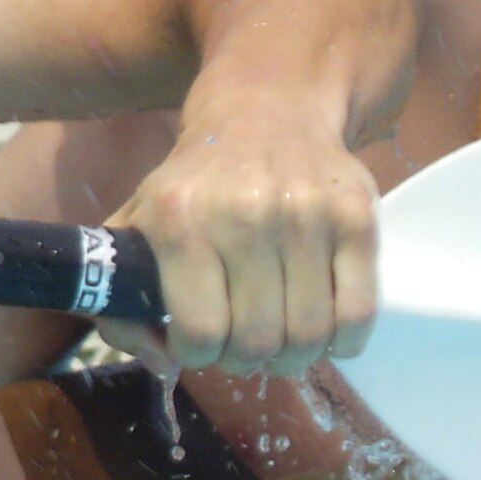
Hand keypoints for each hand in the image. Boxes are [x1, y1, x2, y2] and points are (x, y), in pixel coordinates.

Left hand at [98, 110, 379, 378]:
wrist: (266, 115)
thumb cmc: (193, 186)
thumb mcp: (136, 227)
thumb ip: (121, 304)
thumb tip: (162, 363)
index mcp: (178, 219)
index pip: (198, 330)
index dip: (196, 353)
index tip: (197, 343)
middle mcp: (243, 214)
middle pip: (256, 340)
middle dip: (244, 360)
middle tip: (241, 348)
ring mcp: (306, 215)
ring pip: (308, 334)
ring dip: (292, 357)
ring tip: (278, 343)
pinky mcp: (357, 217)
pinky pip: (359, 313)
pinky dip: (341, 341)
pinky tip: (322, 330)